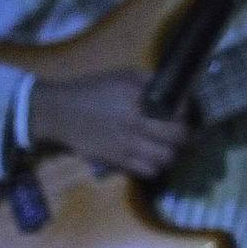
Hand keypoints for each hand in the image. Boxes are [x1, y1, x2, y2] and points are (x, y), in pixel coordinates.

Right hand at [27, 70, 190, 178]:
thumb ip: (150, 81)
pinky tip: (153, 158)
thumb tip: (174, 88)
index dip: (186, 113)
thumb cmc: (93, 90)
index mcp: (138, 101)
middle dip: (185, 135)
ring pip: (166, 159)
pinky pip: (148, 171)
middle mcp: (136, 125)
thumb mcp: (123, 75)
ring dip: (173, 153)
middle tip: (182, 131)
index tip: (183, 111)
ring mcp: (127, 146)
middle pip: (177, 138)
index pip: (177, 112)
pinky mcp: (118, 161)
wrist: (60, 112)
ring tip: (169, 147)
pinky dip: (156, 166)